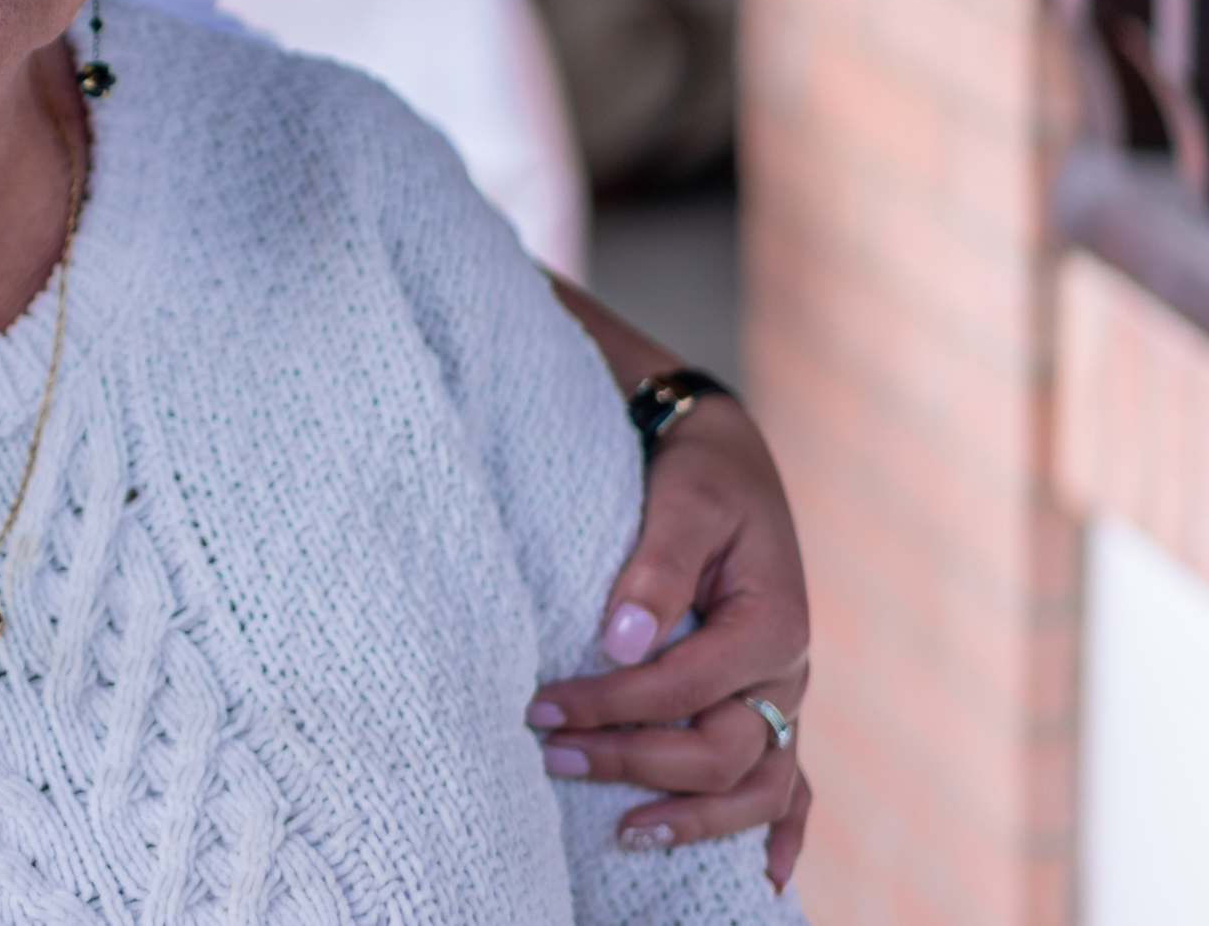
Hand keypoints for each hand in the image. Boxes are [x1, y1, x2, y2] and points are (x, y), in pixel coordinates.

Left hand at [525, 397, 813, 892]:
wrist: (725, 457)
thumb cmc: (701, 477)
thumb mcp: (684, 501)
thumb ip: (656, 567)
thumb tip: (620, 640)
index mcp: (772, 624)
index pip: (688, 689)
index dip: (613, 706)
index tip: (541, 709)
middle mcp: (787, 674)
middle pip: (723, 753)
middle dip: (634, 763)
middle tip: (551, 757)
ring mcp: (783, 699)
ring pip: (761, 789)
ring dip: (694, 818)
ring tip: (623, 835)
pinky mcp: (770, 707)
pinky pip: (793, 787)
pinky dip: (780, 834)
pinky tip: (757, 877)